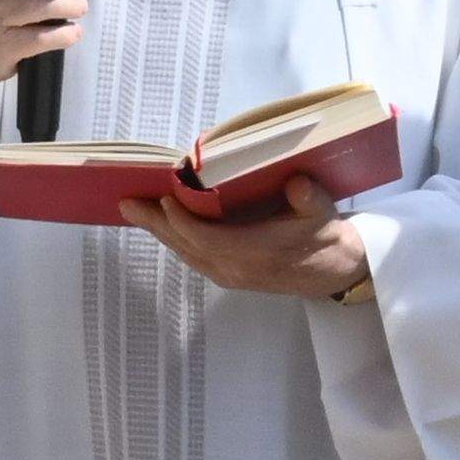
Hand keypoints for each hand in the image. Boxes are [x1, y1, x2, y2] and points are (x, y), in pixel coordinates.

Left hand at [135, 176, 370, 305]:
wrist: (334, 272)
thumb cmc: (326, 236)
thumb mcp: (325, 214)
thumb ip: (310, 199)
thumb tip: (298, 184)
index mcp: (259, 252)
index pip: (209, 239)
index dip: (183, 221)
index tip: (165, 198)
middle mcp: (238, 268)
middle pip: (187, 246)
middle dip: (155, 224)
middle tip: (126, 203)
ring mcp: (230, 275)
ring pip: (186, 253)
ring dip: (159, 231)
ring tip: (133, 210)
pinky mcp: (228, 275)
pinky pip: (193, 256)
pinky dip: (173, 238)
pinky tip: (159, 223)